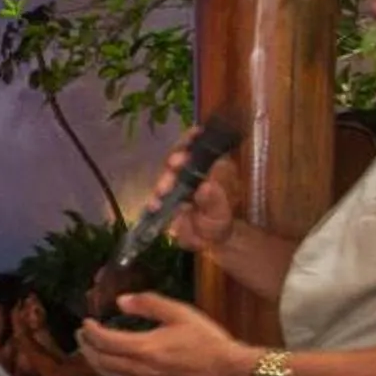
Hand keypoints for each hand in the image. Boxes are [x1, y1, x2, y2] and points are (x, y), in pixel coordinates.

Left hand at [77, 295, 256, 375]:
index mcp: (144, 348)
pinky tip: (113, 366)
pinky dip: (111, 374)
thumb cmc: (207, 340)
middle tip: (82, 335)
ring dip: (96, 362)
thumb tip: (121, 301)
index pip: (104, 341)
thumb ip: (148, 304)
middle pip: (101, 361)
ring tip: (91, 349)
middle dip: (86, 347)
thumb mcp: (180, 313)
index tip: (86, 321)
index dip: (90, 331)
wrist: (230, 373)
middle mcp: (140, 371)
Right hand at [151, 135, 239, 250]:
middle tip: (174, 164)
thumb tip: (206, 187)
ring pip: (165, 173)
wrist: (207, 242)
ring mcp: (175, 184)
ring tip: (162, 191)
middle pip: (178, 155)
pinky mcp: (163, 199)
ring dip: (163, 180)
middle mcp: (190, 171)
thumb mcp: (222, 212)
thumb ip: (215, 200)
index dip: (194, 138)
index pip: (201, 146)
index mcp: (210, 168)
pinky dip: (154, 199)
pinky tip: (154, 206)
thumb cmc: (219, 221)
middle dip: (176, 158)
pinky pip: (155, 195)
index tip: (193, 133)